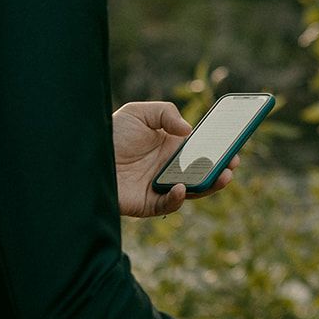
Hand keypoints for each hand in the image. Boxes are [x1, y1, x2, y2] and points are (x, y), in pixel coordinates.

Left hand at [112, 102, 236, 217]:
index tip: (235, 145)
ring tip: (222, 176)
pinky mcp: (148, 204)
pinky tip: (181, 187)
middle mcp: (170, 169)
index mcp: (172, 148)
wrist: (83, 155)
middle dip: (222, 169)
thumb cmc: (110, 133)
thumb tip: (188, 130)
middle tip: (233, 163)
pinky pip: (168, 205)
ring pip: (193, 191)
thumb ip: (165, 113)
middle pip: (203, 172)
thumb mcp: (138, 113)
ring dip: (210, 185)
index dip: (220, 150)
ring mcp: (161, 187)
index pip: (203, 150)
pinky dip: (178, 198)